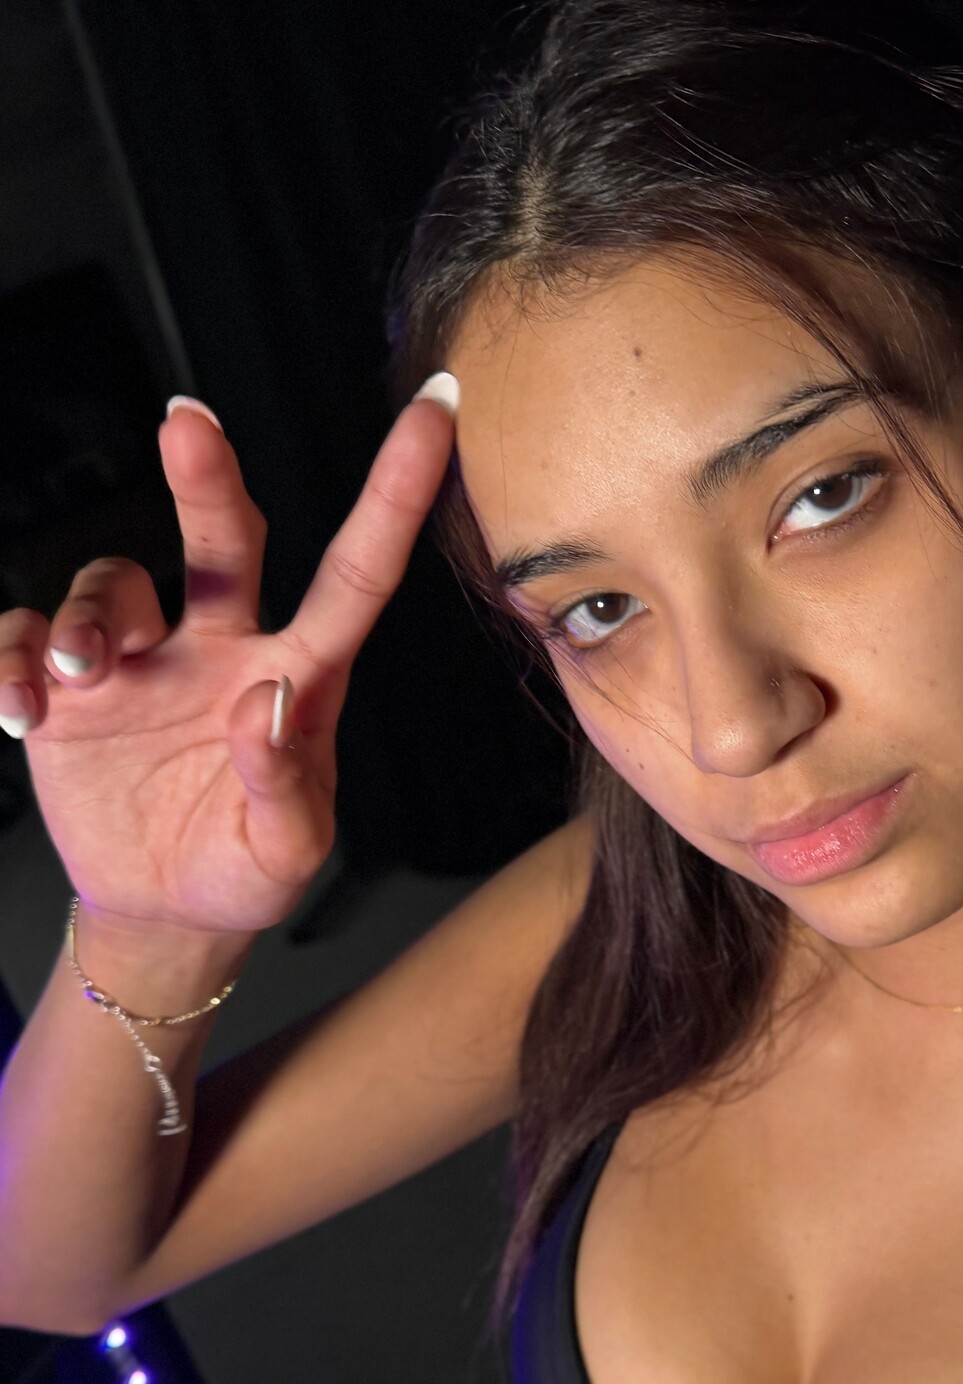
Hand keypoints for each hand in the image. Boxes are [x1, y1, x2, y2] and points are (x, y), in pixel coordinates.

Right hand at [0, 379, 458, 934]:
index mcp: (296, 676)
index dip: (397, 495)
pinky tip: (20, 711)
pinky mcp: (70, 688)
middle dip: (205, 478)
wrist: (165, 913)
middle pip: (222, 541)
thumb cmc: (245, 873)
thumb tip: (270, 701)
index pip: (356, 575)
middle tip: (186, 425)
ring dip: (87, 617)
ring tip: (79, 675)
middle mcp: (221, 649)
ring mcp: (143, 661)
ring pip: (112, 584)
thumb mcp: (286, 852)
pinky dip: (14, 660)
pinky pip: (26, 636)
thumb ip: (287, 785)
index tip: (439, 410)